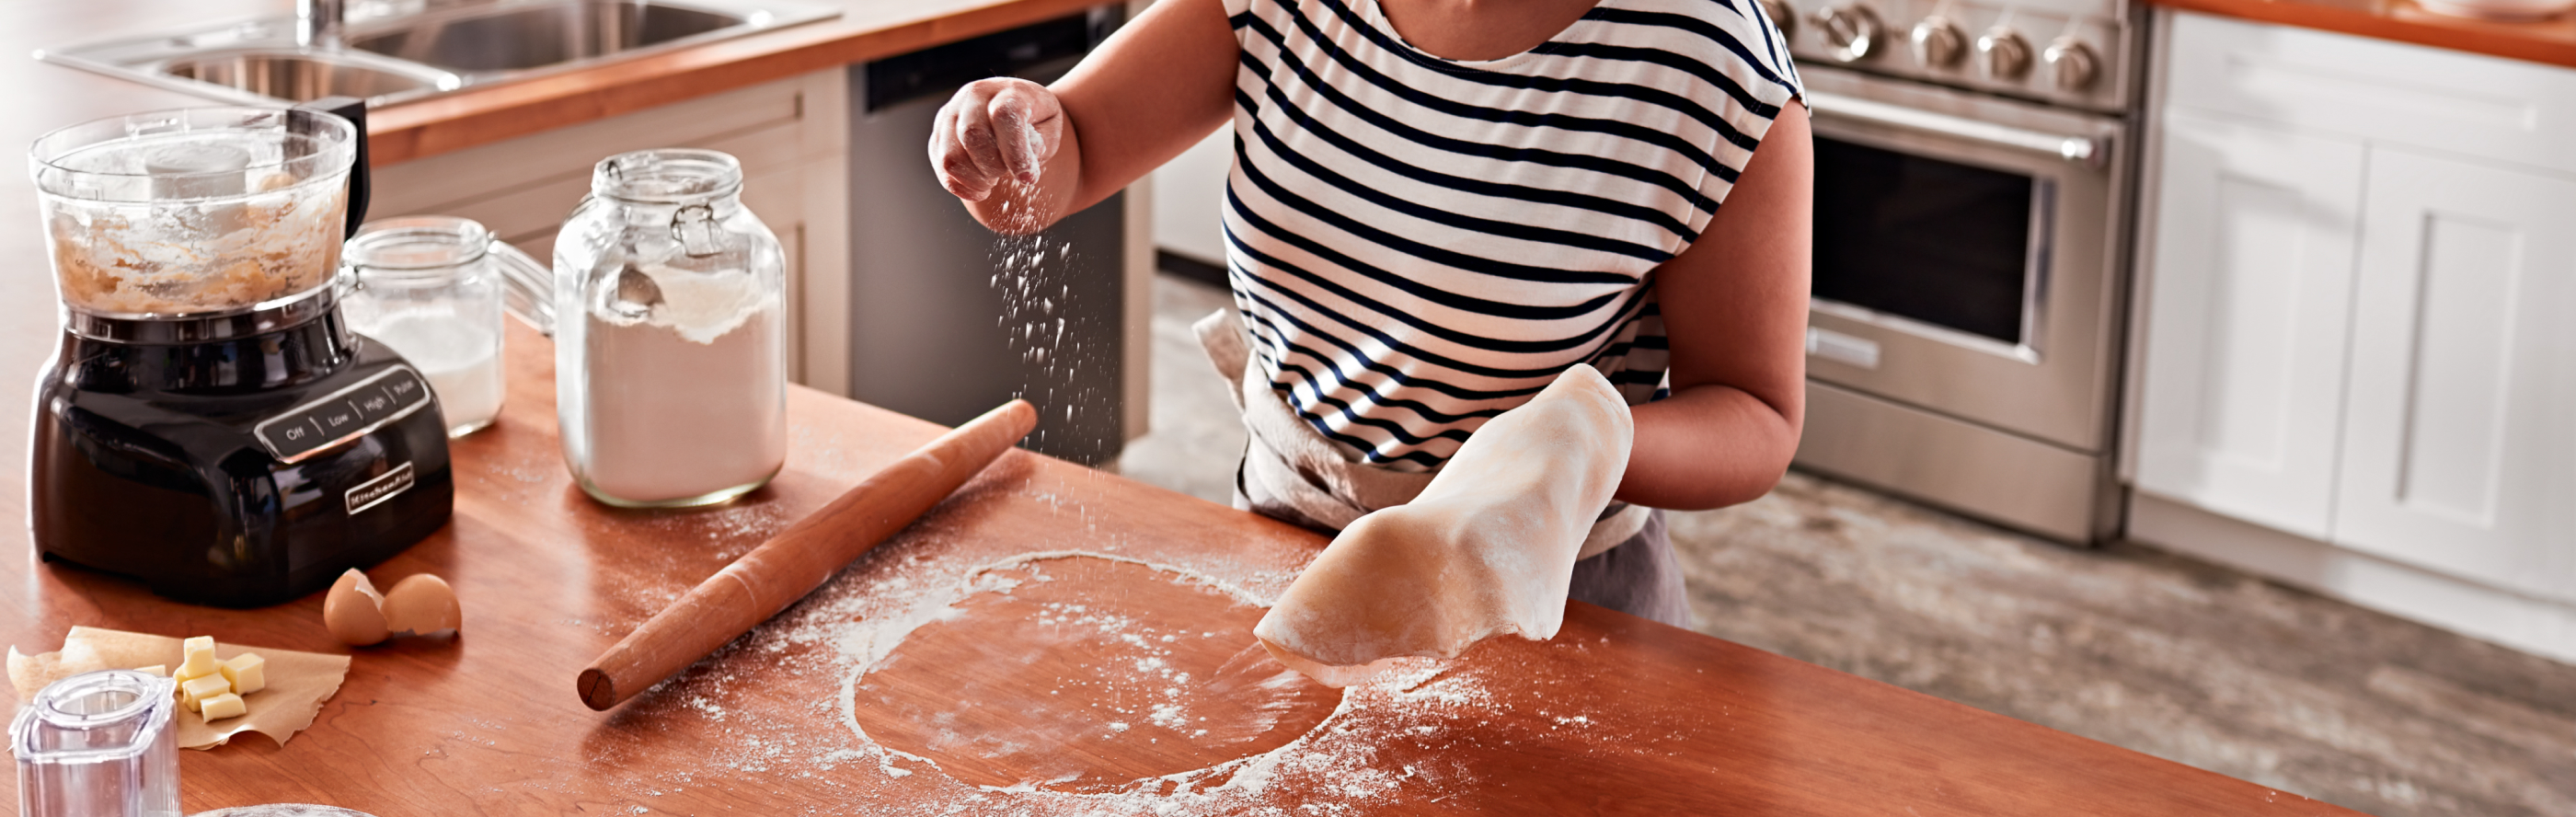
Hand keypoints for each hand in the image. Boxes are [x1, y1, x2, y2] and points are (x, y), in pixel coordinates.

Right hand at [928, 77, 1065, 202]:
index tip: (1028, 177)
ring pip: (951, 155)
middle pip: (972, 135)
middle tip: (1006, 175)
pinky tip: (978, 191)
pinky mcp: (939, 133)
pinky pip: (940, 166)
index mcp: (1007, 90)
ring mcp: (951, 113)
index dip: (1015, 152)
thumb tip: (1023, 161)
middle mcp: (974, 96)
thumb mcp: (1050, 127)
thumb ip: (1040, 143)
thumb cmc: (1036, 121)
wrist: (1014, 108)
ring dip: (974, 179)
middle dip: (993, 167)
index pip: (1003, 116)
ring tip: (991, 183)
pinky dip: (959, 186)